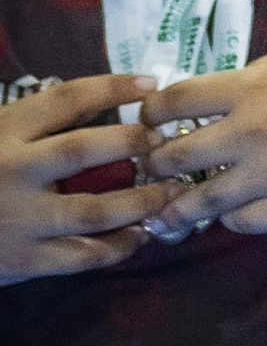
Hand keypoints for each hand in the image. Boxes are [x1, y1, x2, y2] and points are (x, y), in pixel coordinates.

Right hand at [0, 74, 175, 281]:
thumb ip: (40, 123)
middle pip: (81, 150)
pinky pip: (85, 255)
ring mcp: (20, 219)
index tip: (152, 85)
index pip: (65, 100)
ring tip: (171, 193)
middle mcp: (13, 171)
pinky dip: (120, 246)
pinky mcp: (25, 260)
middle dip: (131, 143)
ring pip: (94, 210)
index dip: (112, 88)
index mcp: (5, 132)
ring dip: (141, 201)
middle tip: (163, 144)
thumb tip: (107, 101)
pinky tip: (141, 235)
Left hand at [139, 51, 266, 239]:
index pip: (175, 101)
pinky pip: (241, 222)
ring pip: (200, 200)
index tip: (149, 121)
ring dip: (178, 206)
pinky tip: (230, 213)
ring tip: (167, 210)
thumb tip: (212, 101)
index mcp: (253, 86)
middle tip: (154, 167)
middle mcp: (252, 132)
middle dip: (155, 162)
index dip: (151, 113)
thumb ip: (254, 80)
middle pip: (175, 155)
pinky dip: (230, 218)